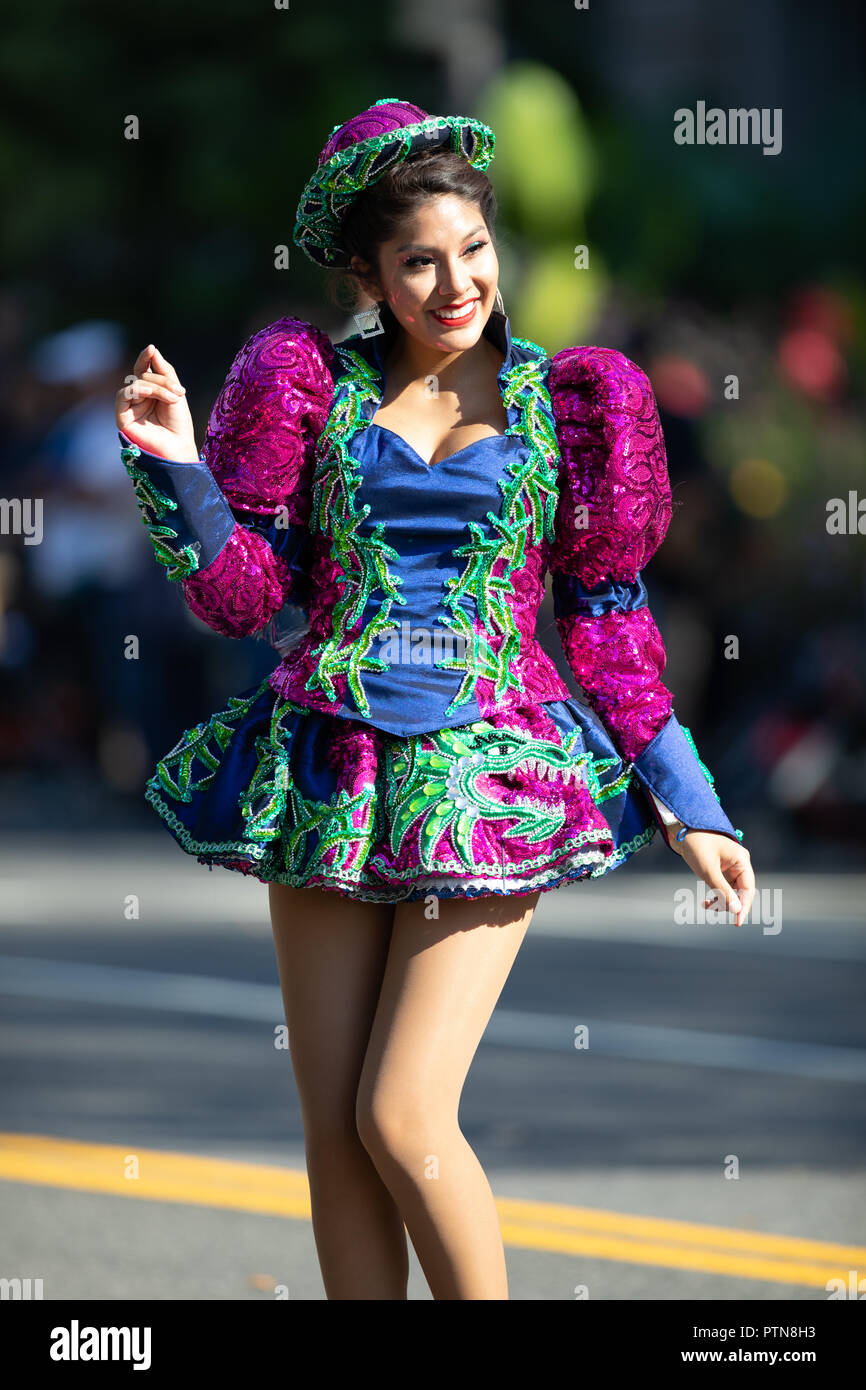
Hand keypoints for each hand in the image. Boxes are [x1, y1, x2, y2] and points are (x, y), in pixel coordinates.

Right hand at [115, 344, 197, 461]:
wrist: (179, 448)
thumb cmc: (179, 424)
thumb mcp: (175, 393)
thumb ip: (165, 372)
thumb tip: (152, 350)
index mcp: (150, 393)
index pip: (144, 370)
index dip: (146, 359)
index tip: (151, 348)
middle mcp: (137, 399)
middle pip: (143, 376)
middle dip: (162, 380)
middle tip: (178, 392)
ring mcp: (129, 408)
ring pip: (136, 383)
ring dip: (154, 386)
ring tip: (171, 397)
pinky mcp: (122, 417)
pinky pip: (123, 395)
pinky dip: (138, 390)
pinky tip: (150, 393)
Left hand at [671, 829, 754, 926]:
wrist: (682, 832)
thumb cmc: (697, 846)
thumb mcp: (708, 870)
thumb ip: (723, 890)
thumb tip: (736, 910)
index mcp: (741, 860)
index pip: (748, 888)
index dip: (744, 906)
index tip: (737, 922)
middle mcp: (739, 864)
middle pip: (741, 892)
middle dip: (730, 904)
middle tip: (715, 912)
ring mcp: (731, 868)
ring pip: (732, 892)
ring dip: (721, 902)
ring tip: (707, 906)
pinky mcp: (722, 871)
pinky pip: (724, 888)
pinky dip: (716, 896)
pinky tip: (706, 903)